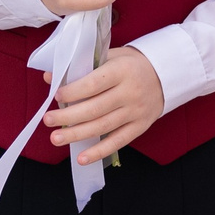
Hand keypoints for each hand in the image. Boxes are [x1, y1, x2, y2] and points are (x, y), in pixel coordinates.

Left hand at [46, 45, 165, 164]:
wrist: (166, 75)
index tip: (56, 96)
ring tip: (56, 139)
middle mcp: (131, 92)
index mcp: (122, 71)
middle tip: (48, 120)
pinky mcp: (140, 126)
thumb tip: (50, 77)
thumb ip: (81, 66)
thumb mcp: (111, 56)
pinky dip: (99, 151)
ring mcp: (136, 111)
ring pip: (103, 126)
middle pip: (95, 108)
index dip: (73, 92)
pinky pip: (118, 141)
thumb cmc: (131, 65)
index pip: (93, 84)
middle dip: (68, 116)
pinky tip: (81, 158)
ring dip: (77, 135)